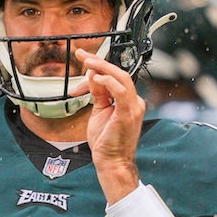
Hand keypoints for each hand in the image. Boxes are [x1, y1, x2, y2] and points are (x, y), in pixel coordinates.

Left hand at [73, 48, 143, 201]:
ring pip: (121, 78)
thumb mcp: (99, 111)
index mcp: (128, 101)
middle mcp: (134, 101)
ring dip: (102, 68)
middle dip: (99, 61)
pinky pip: (121, 92)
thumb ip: (98, 94)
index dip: (99, 65)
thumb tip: (93, 76)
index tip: (84, 58)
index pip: (115, 77)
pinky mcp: (128, 114)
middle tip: (82, 55)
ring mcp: (133, 107)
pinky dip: (108, 83)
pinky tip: (97, 78)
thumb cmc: (106, 141)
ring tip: (87, 62)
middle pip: (119, 73)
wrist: (112, 161)